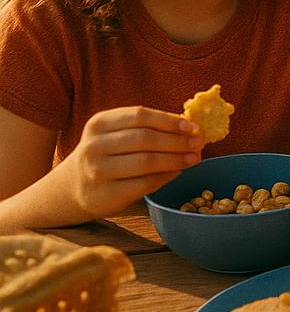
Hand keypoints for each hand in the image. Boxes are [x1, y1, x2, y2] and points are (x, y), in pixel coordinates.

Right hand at [52, 106, 202, 222]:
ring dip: (176, 159)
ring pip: (146, 162)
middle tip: (199, 143)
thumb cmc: (105, 155)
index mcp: (99, 123)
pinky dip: (165, 177)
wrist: (68, 189)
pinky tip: (177, 172)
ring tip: (194, 158)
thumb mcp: (115, 134)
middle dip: (178, 140)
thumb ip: (146, 128)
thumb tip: (190, 127)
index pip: (140, 115)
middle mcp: (93, 146)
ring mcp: (96, 172)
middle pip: (145, 138)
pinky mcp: (104, 195)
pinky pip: (144, 184)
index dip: (169, 120)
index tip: (192, 125)